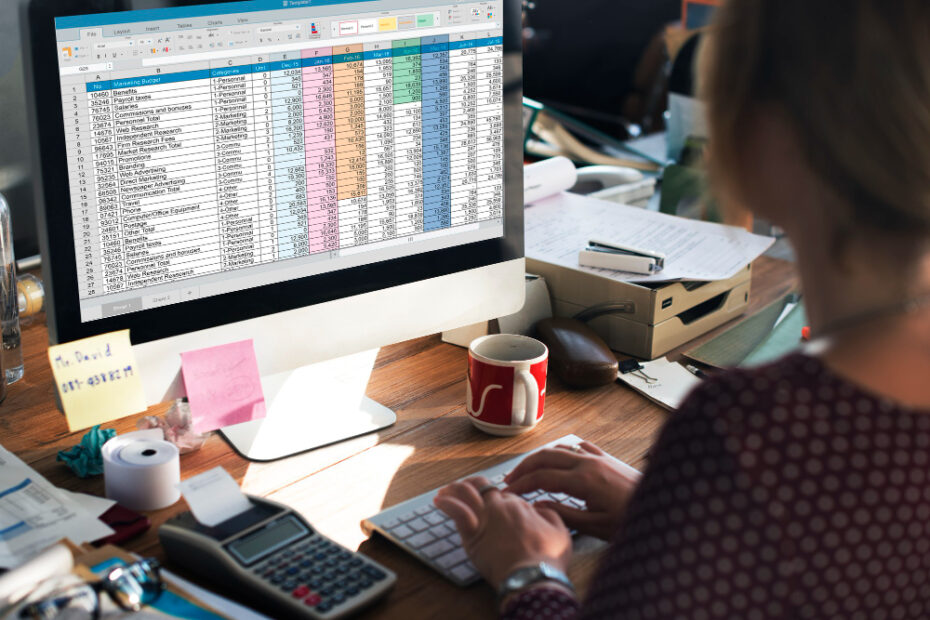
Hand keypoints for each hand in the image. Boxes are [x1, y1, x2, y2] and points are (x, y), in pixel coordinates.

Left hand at [434, 476, 571, 588]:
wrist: (531, 576)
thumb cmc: (547, 558)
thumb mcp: (560, 531)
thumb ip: (550, 514)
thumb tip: (540, 507)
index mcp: (520, 505)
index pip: (502, 494)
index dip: (497, 497)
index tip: (493, 501)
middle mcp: (500, 507)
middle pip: (482, 487)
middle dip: (472, 485)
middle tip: (465, 487)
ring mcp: (485, 518)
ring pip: (466, 494)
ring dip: (454, 489)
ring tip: (446, 490)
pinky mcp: (472, 534)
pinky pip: (456, 511)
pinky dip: (446, 503)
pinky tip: (438, 500)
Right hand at [504, 442, 640, 540]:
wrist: (663, 506)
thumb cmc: (630, 520)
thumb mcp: (596, 525)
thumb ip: (564, 514)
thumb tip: (538, 506)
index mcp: (583, 480)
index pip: (541, 477)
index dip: (521, 485)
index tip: (508, 493)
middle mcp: (588, 463)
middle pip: (546, 456)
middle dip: (524, 466)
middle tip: (510, 480)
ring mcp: (598, 458)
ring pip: (561, 449)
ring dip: (541, 458)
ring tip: (528, 470)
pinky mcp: (607, 459)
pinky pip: (579, 448)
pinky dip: (563, 451)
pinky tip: (560, 457)